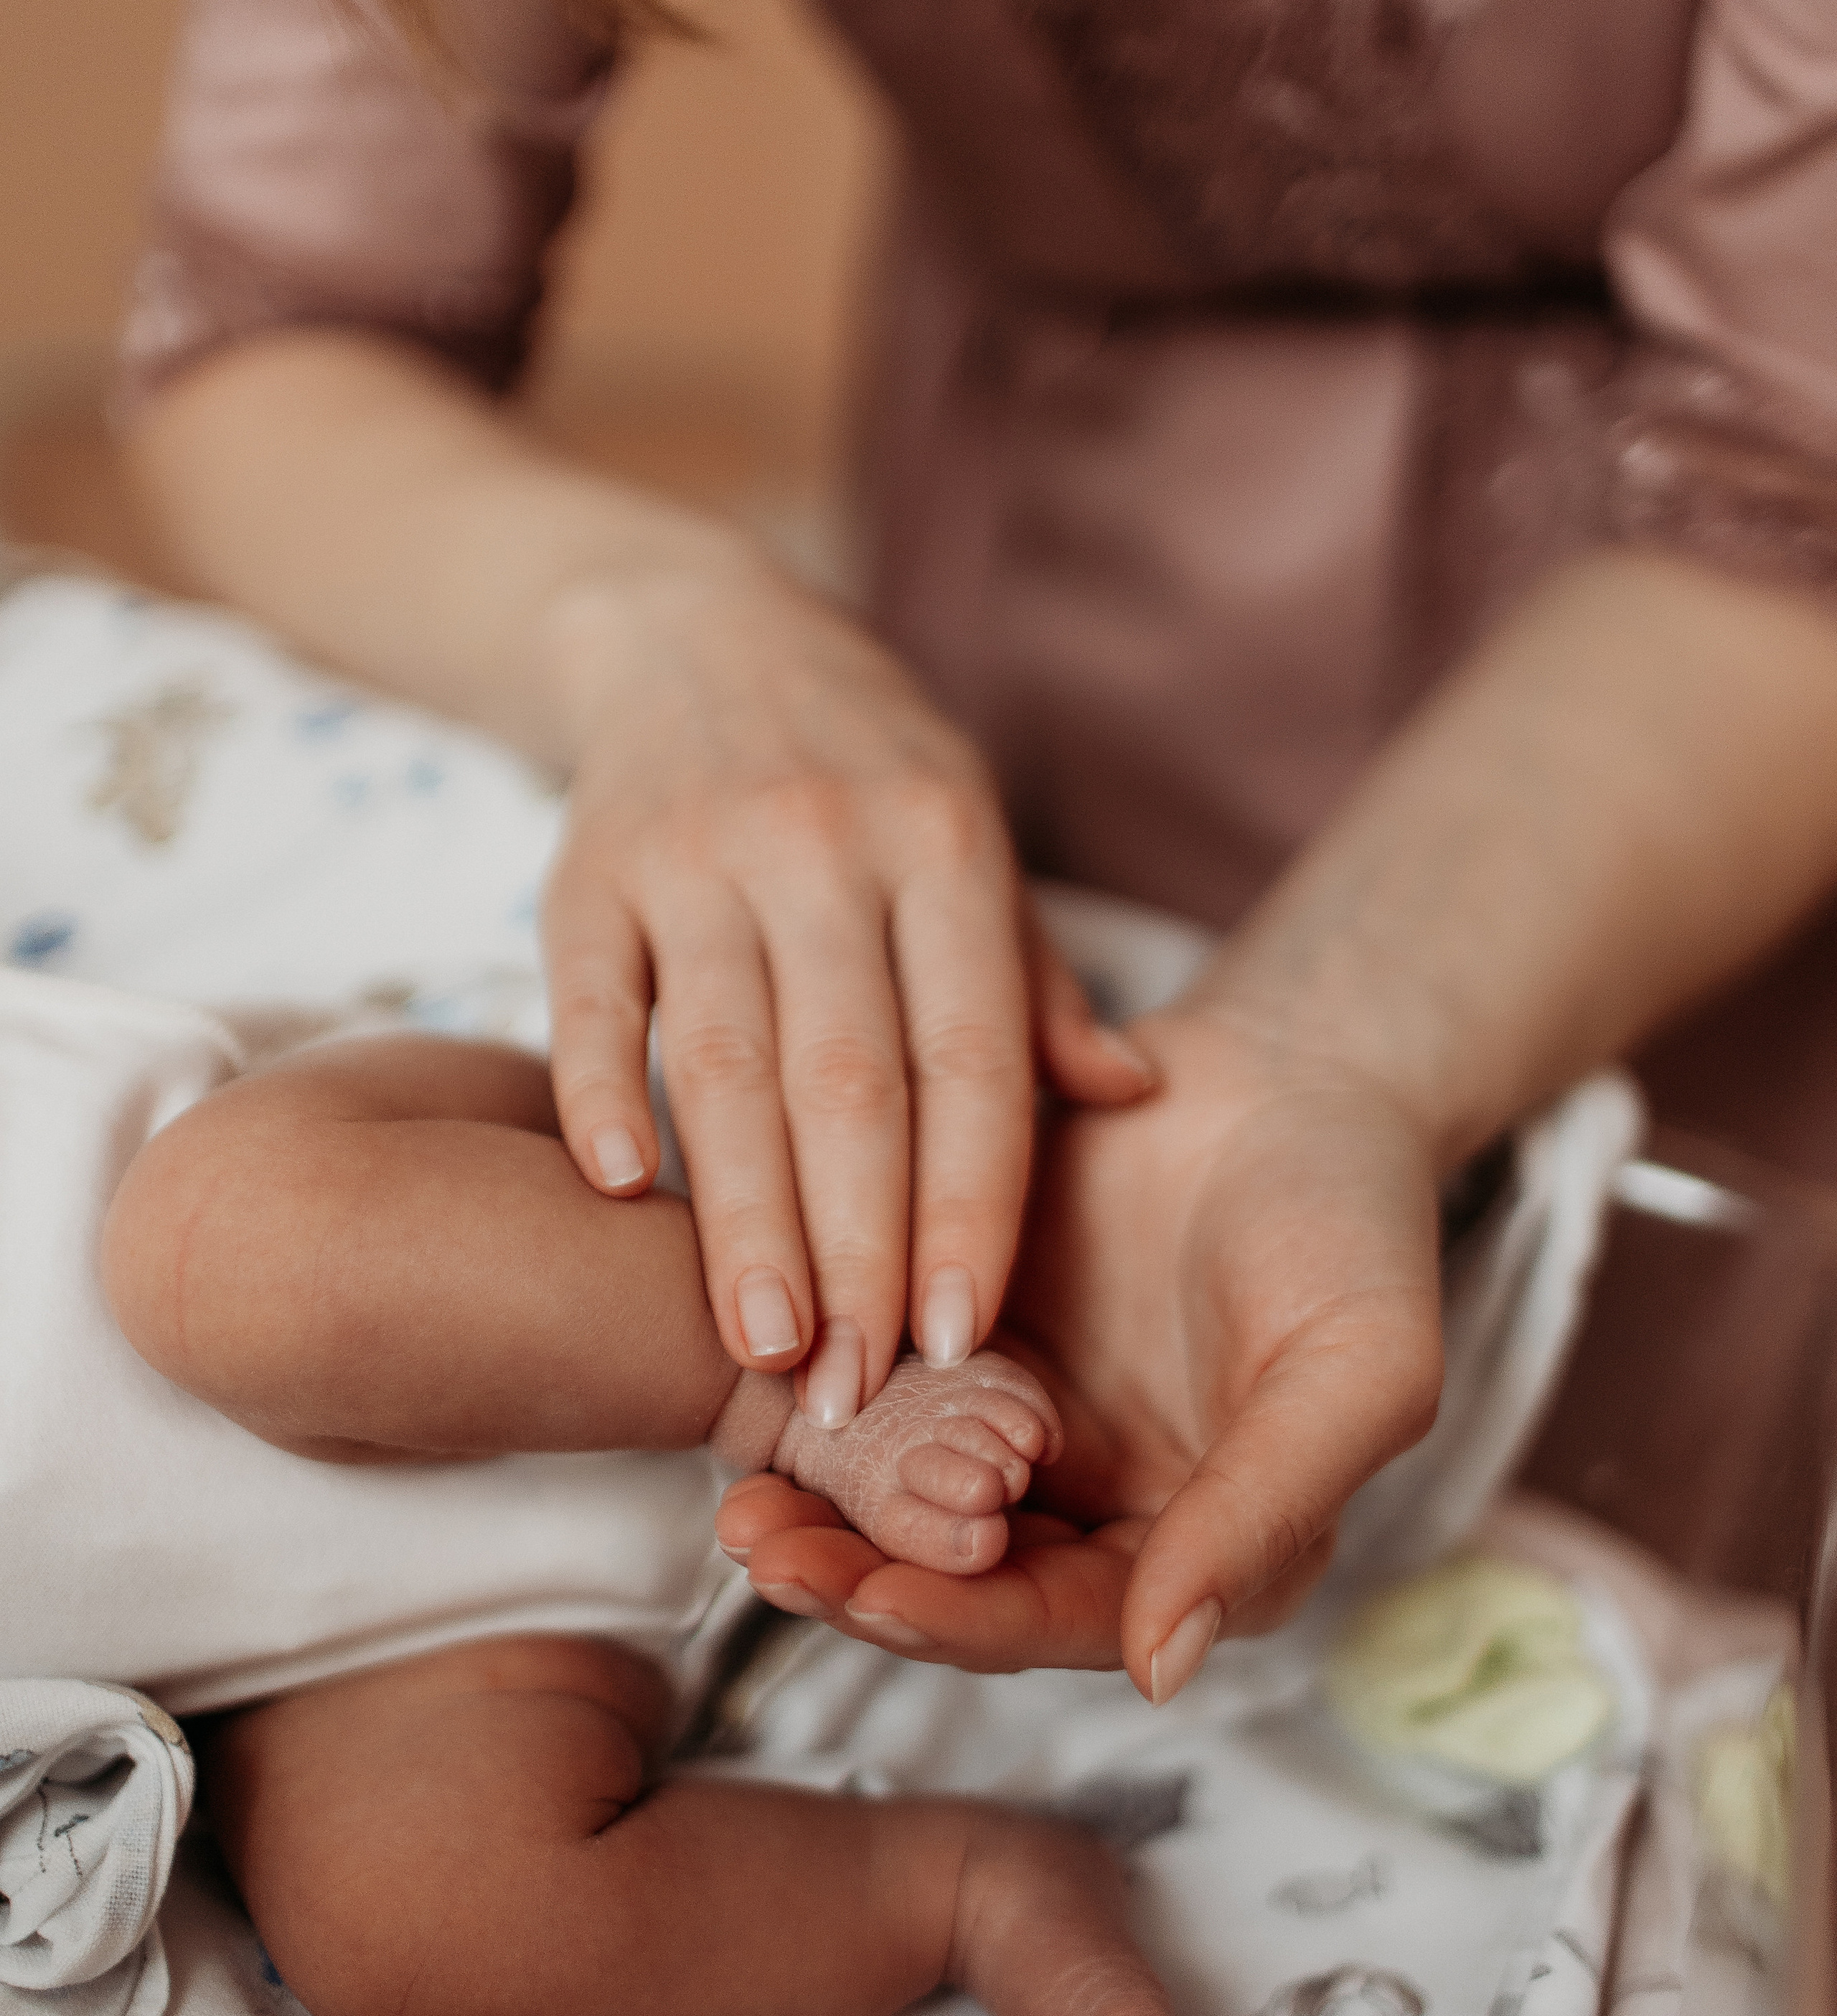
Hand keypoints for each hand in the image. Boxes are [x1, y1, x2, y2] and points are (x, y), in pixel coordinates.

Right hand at [539, 565, 1151, 1408]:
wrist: (699, 628)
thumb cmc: (870, 771)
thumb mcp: (974, 845)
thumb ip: (1033, 984)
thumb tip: (1128, 1094)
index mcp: (946, 847)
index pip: (969, 1057)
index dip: (970, 1204)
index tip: (966, 1337)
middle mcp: (826, 846)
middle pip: (847, 1081)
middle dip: (858, 1249)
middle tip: (861, 1387)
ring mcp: (698, 853)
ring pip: (727, 1061)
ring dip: (743, 1216)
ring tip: (762, 1348)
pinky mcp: (587, 865)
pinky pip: (593, 995)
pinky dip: (599, 1091)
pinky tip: (620, 1193)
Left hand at [720, 998, 1444, 1698]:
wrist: (1291, 1077)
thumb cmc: (1357, 1224)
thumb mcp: (1356, 1370)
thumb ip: (1265, 1510)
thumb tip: (1161, 1669)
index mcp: (1200, 1553)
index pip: (1061, 1618)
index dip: (963, 1617)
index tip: (870, 1600)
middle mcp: (1098, 1515)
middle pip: (959, 1579)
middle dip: (859, 1580)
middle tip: (763, 1558)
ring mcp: (1022, 1436)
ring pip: (903, 1505)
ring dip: (821, 1518)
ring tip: (734, 1511)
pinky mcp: (964, 1354)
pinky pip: (882, 1402)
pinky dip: (820, 1417)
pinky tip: (752, 1408)